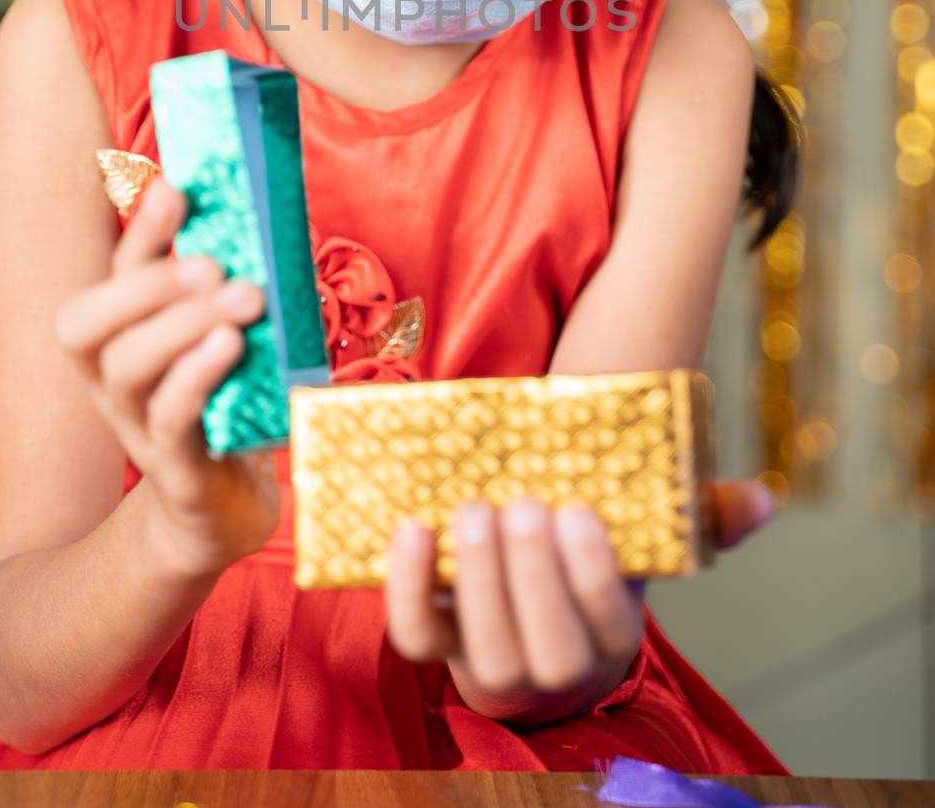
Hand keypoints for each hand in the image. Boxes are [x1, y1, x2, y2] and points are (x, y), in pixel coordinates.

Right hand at [54, 172, 280, 576]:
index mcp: (118, 344)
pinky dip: (196, 377)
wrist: (220, 517)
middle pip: (87, 325)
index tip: (179, 188)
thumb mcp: (221, 342)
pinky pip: (170, 420)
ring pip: (128, 367)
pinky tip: (231, 348)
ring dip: (182, 324)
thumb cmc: (225, 409)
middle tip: (215, 262)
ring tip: (242, 297)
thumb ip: (226, 290)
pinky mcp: (176, 470)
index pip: (110, 278)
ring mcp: (137, 428)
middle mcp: (111, 383)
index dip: (139, 232)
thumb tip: (262, 220)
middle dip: (149, 281)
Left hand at [385, 477, 780, 720]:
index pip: (604, 626)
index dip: (589, 576)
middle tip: (523, 503)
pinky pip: (415, 633)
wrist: (527, 604)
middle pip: (546, 648)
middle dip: (531, 576)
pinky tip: (412, 526)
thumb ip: (704, 517)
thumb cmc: (592, 559)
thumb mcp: (648, 538)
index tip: (578, 509)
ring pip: (484, 649)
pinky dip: (404, 584)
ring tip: (474, 510)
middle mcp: (553, 667)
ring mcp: (490, 661)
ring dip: (476, 579)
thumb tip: (764, 499)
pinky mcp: (437, 643)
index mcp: (609, 638)